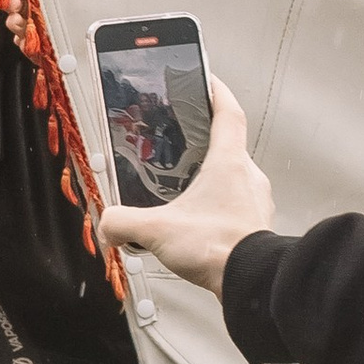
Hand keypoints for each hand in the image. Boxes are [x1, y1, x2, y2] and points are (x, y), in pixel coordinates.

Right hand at [99, 80, 273, 298]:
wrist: (252, 283)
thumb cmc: (220, 247)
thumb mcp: (156, 230)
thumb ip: (122, 222)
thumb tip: (107, 223)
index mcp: (228, 163)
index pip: (228, 113)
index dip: (217, 93)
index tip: (207, 80)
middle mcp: (248, 177)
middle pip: (228, 147)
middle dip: (205, 145)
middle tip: (183, 147)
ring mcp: (256, 202)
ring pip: (234, 179)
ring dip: (212, 181)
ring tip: (185, 192)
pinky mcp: (256, 226)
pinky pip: (237, 206)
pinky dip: (219, 209)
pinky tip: (198, 224)